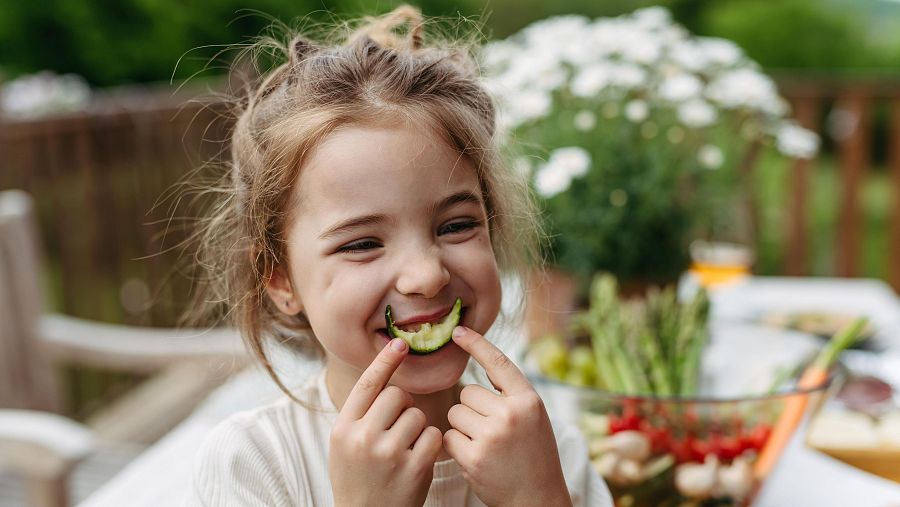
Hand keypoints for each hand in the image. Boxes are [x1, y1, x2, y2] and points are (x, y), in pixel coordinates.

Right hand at [329, 338, 442, 506]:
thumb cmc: (358, 480)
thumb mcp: (344, 446)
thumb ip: (360, 415)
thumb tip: (383, 375)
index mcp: (342, 430)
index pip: (367, 385)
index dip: (385, 361)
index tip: (399, 343)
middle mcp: (363, 439)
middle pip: (397, 396)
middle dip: (403, 407)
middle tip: (397, 428)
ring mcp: (388, 454)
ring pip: (417, 415)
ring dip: (417, 428)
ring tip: (405, 450)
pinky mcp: (413, 469)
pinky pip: (433, 435)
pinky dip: (431, 444)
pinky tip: (418, 459)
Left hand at [443, 326, 571, 506]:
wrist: (538, 500)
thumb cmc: (534, 457)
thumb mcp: (534, 419)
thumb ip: (512, 394)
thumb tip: (483, 366)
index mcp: (529, 400)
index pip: (498, 362)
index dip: (476, 343)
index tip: (458, 331)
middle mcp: (512, 413)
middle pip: (467, 393)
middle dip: (472, 410)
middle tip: (492, 433)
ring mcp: (492, 435)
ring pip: (455, 413)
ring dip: (463, 428)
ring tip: (486, 447)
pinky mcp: (474, 456)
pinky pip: (448, 437)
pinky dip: (456, 447)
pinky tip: (476, 459)